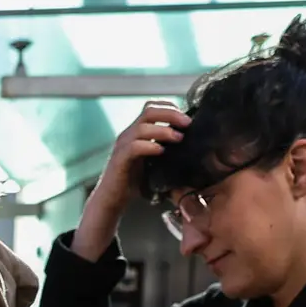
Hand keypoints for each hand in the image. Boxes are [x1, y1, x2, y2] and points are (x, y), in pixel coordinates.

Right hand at [71, 101, 189, 261]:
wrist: (112, 199)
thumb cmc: (135, 182)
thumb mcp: (155, 161)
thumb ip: (167, 149)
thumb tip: (193, 145)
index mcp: (137, 132)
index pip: (152, 108)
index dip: (171, 108)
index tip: (187, 118)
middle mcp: (128, 134)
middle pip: (149, 111)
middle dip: (171, 114)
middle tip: (187, 123)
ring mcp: (122, 146)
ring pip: (142, 127)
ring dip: (163, 130)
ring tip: (178, 138)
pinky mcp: (119, 159)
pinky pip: (134, 147)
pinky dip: (149, 146)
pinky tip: (161, 151)